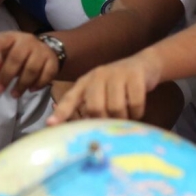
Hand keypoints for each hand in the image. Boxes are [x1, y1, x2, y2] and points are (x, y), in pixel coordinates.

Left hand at [0, 31, 59, 96]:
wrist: (44, 50)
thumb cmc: (17, 53)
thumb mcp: (4, 53)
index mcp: (13, 37)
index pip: (4, 39)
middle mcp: (28, 41)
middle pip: (17, 58)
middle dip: (6, 76)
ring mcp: (42, 50)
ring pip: (32, 69)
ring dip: (22, 84)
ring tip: (14, 94)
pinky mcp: (53, 61)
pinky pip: (47, 75)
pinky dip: (39, 84)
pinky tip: (31, 89)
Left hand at [47, 50, 161, 123]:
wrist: (144, 64)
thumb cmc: (119, 84)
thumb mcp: (101, 92)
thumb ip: (89, 108)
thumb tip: (82, 130)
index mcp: (85, 82)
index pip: (70, 98)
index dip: (61, 112)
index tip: (51, 124)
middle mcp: (98, 76)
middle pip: (95, 107)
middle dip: (104, 120)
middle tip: (113, 123)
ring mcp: (116, 74)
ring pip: (115, 107)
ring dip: (123, 118)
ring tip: (127, 117)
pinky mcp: (134, 76)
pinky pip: (134, 103)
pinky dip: (137, 112)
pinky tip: (137, 110)